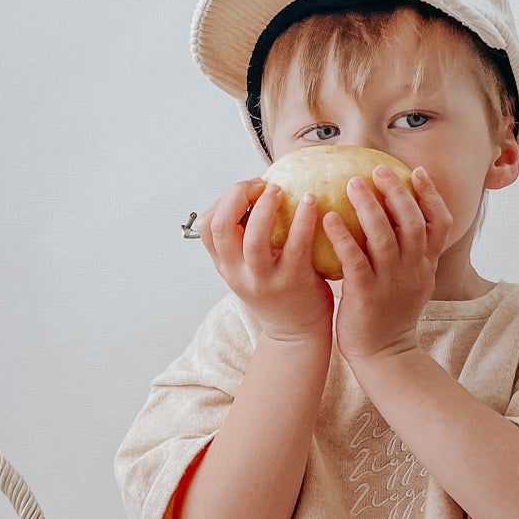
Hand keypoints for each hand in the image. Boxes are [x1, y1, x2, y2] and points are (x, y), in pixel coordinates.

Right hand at [194, 178, 333, 344]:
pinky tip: (312, 201)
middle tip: (260, 185)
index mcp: (226, 266)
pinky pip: (297, 245)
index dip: (223, 201)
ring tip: (278, 190)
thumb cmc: (277, 292)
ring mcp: (265, 280)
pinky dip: (303, 218)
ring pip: (254, 239)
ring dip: (266, 208)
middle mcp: (239, 274)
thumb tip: (253, 192)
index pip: (207, 227)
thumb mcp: (248, 269)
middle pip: (221, 227)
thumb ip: (243, 240)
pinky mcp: (294, 281)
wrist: (297, 333)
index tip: (246, 190)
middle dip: (236, 196)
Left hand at [322, 164, 452, 364]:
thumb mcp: (411, 282)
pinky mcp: (366, 295)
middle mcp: (413, 270)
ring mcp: (390, 283)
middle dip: (397, 192)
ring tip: (353, 183)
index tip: (418, 172)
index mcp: (426, 265)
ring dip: (368, 207)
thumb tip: (395, 218)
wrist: (385, 355)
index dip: (431, 196)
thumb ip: (409, 253)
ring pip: (384, 237)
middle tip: (378, 169)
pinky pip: (354, 260)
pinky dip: (343, 236)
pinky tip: (329, 218)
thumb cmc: (391, 314)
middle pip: (412, 222)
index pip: (440, 224)